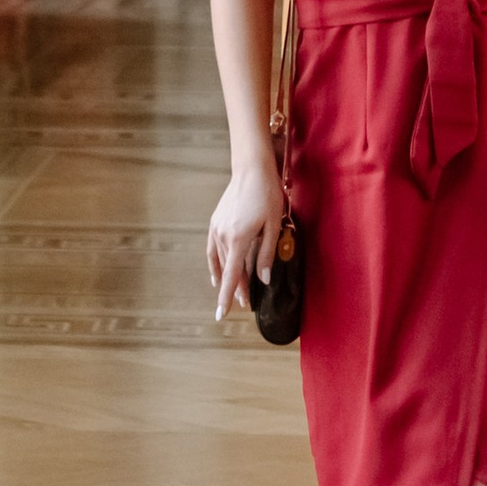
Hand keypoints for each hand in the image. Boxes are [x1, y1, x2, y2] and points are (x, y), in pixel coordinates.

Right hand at [207, 155, 282, 319]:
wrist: (251, 170)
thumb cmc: (267, 195)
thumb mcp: (274, 225)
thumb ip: (267, 254)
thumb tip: (263, 279)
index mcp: (239, 239)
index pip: (232, 276)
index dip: (227, 297)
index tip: (221, 315)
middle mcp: (224, 236)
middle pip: (228, 270)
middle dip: (236, 288)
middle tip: (246, 304)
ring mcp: (217, 228)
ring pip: (220, 261)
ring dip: (228, 277)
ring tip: (235, 292)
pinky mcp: (215, 222)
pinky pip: (212, 249)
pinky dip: (214, 264)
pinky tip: (216, 274)